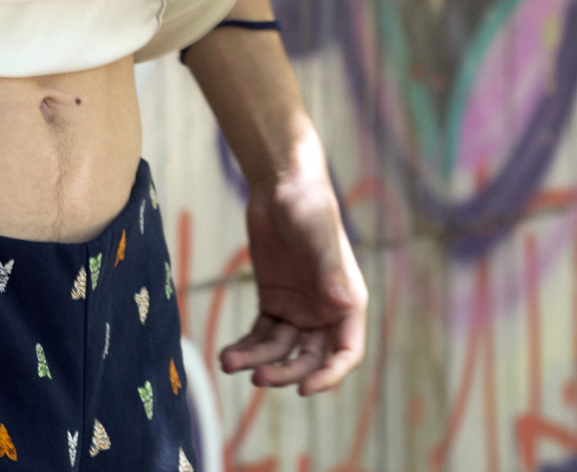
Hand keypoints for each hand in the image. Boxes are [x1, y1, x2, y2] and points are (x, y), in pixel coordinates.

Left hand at [219, 162, 366, 394]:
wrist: (281, 185)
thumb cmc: (310, 207)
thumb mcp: (320, 238)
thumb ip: (331, 272)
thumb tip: (342, 305)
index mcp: (347, 302)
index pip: (346, 353)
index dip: (329, 376)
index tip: (304, 390)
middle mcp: (325, 311)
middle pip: (310, 360)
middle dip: (286, 373)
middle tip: (258, 377)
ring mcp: (298, 308)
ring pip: (281, 351)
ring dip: (258, 361)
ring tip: (229, 361)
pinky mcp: (274, 300)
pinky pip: (261, 334)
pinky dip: (247, 346)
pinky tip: (228, 353)